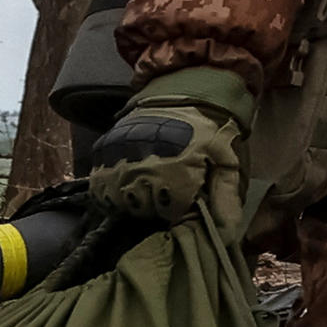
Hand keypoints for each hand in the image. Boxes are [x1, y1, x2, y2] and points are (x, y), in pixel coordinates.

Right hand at [83, 64, 256, 239]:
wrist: (181, 92)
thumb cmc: (209, 130)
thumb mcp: (227, 160)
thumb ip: (225, 197)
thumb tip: (227, 234)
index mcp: (173, 177)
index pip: (168, 215)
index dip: (178, 210)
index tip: (185, 198)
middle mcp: (141, 173)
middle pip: (142, 211)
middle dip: (156, 205)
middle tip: (167, 189)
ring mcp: (117, 163)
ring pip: (118, 202)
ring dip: (132, 198)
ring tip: (149, 184)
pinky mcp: (101, 154)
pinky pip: (100, 188)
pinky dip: (112, 190)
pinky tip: (128, 181)